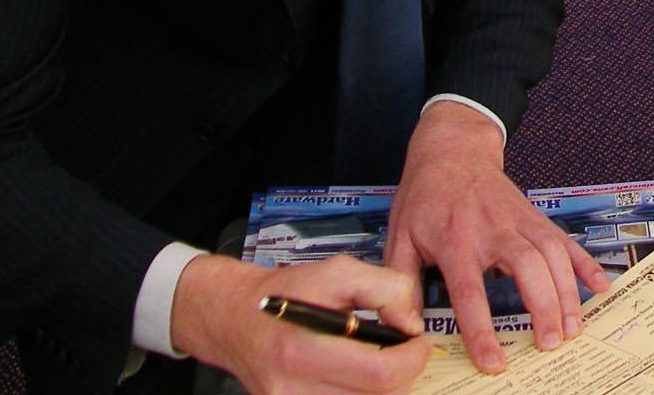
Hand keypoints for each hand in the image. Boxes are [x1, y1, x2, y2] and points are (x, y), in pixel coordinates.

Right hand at [170, 252, 429, 394]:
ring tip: (379, 363)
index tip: (418, 342)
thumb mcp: (339, 272)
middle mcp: (291, 389)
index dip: (412, 359)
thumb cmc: (288, 293)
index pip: (380, 375)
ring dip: (382, 388)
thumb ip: (386, 289)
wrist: (235, 317)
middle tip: (403, 352)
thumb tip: (411, 326)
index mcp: (304, 350)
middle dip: (402, 375)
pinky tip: (358, 377)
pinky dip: (359, 393)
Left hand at [385, 102, 607, 372]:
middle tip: (551, 343)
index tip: (494, 362)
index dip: (482, 330)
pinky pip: (565, 240)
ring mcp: (519, 220)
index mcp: (455, 241)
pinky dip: (584, 263)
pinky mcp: (535, 216)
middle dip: (544, 306)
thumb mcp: (400, 236)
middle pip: (527, 267)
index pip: (470, 292)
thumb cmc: (425, 197)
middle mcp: (493, 230)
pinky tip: (598, 286)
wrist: (452, 151)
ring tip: (572, 328)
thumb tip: (404, 326)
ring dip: (567, 291)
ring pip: (552, 253)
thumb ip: (403, 283)